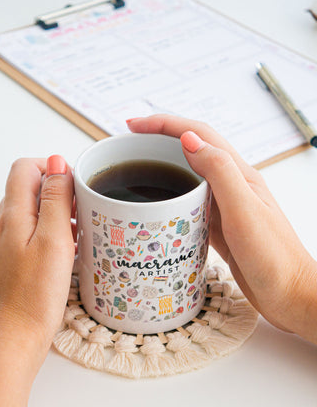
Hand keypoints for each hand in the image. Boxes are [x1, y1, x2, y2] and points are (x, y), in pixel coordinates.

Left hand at [0, 155, 74, 405]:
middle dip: (56, 189)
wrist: (11, 342)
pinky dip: (50, 232)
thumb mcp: (52, 239)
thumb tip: (56, 162)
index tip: (74, 181)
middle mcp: (3, 226)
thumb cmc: (33, 296)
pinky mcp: (12, 262)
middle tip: (82, 207)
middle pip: (27, 189)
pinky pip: (30, 234)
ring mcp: (5, 245)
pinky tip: (67, 249)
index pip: (23, 168)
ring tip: (79, 228)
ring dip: (55, 212)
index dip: (50, 166)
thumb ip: (54, 198)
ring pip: (30, 212)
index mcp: (12, 215)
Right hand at [127, 115, 316, 343]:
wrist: (288, 293)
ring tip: (137, 168)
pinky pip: (189, 199)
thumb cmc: (274, 257)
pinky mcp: (217, 223)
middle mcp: (230, 184)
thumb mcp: (245, 211)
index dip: (164, 124)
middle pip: (191, 148)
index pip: (199, 134)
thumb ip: (220, 172)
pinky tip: (157, 201)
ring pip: (188, 173)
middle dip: (159, 139)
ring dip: (162, 164)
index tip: (135, 125)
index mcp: (238, 174)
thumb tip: (189, 139)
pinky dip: (170, 192)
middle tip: (129, 145)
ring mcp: (223, 203)